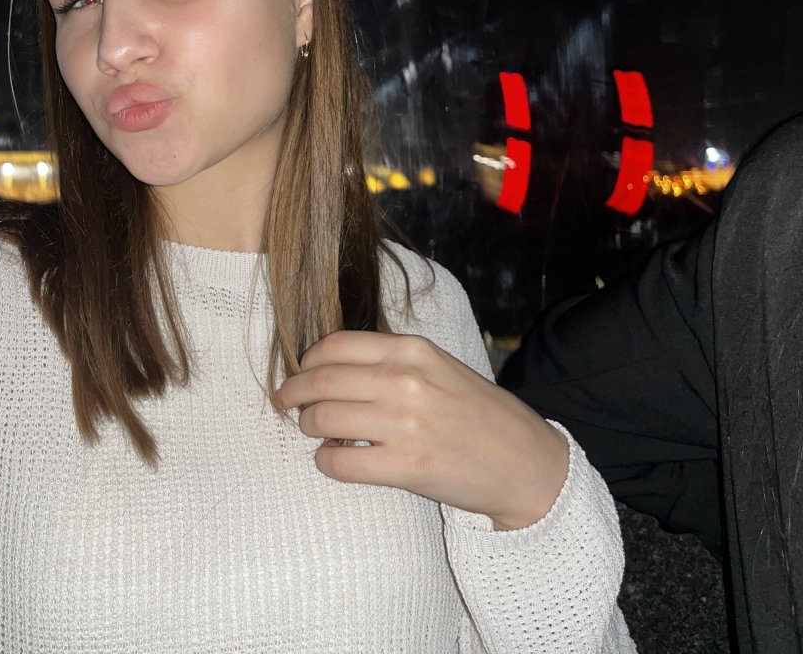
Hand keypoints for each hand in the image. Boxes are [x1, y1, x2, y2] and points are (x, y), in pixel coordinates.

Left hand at [273, 329, 569, 529]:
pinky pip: (337, 462)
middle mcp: (406, 381)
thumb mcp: (438, 367)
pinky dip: (326, 462)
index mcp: (413, 350)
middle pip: (319, 381)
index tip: (300, 374)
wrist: (525, 463)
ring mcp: (405, 425)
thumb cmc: (477, 413)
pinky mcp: (406, 468)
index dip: (307, 362)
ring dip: (308, 427)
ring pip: (321, 419)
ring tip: (316, 433)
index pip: (334, 346)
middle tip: (287, 404)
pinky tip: (335, 460)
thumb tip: (327, 367)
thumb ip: (389, 361)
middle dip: (293, 394)